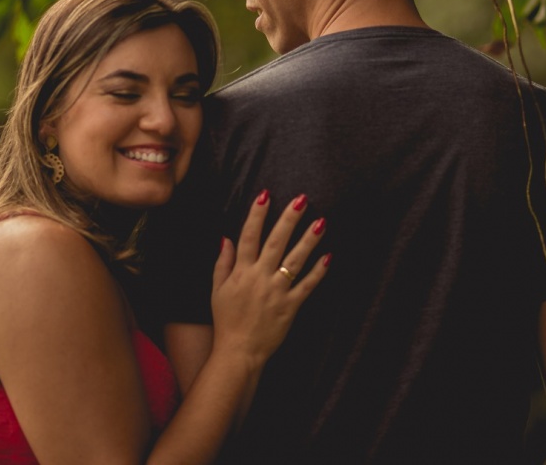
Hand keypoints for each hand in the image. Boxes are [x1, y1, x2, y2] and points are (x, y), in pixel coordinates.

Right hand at [210, 191, 328, 369]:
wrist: (239, 351)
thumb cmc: (226, 320)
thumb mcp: (217, 289)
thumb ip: (223, 263)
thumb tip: (226, 238)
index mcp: (241, 272)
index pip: (249, 237)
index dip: (257, 215)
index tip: (265, 195)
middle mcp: (260, 278)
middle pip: (276, 243)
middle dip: (289, 219)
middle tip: (302, 200)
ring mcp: (277, 291)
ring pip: (295, 261)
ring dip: (309, 240)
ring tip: (321, 222)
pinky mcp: (291, 306)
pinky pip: (307, 286)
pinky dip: (318, 272)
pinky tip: (328, 256)